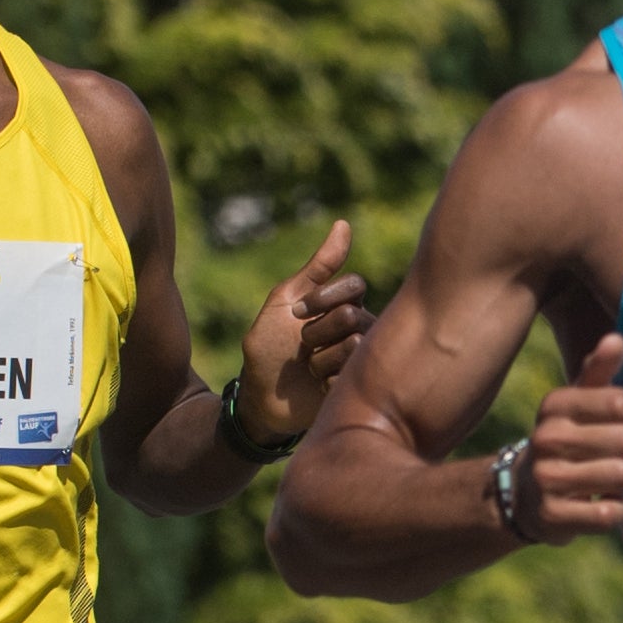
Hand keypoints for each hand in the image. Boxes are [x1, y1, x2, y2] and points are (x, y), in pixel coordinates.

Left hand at [230, 217, 371, 454]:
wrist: (261, 398)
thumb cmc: (268, 346)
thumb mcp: (285, 301)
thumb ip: (317, 267)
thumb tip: (343, 223)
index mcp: (342, 303)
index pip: (354, 285)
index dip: (323, 299)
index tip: (297, 313)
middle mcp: (358, 327)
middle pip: (353, 315)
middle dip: (316, 332)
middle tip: (302, 347)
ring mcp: (361, 358)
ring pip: (354, 346)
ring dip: (319, 359)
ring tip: (310, 369)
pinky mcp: (358, 386)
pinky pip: (351, 375)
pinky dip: (325, 381)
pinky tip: (318, 388)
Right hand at [508, 333, 622, 539]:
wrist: (522, 494)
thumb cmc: (565, 441)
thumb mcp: (576, 402)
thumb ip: (598, 371)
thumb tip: (616, 338)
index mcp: (555, 405)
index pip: (622, 402)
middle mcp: (547, 438)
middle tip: (619, 457)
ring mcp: (547, 478)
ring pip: (622, 475)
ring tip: (609, 480)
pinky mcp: (552, 516)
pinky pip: (610, 513)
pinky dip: (618, 511)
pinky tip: (605, 504)